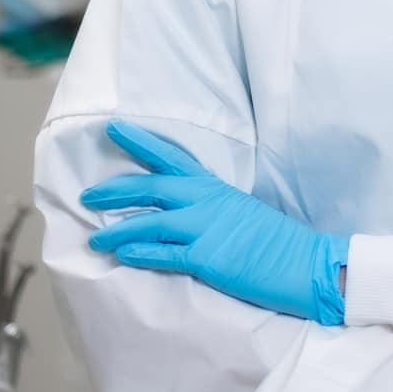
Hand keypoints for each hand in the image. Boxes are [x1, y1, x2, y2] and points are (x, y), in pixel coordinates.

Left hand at [82, 120, 349, 324]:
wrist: (306, 263)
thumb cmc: (275, 241)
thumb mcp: (241, 211)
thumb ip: (210, 207)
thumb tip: (182, 213)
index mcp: (215, 188)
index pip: (170, 157)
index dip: (139, 142)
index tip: (113, 128)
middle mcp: (206, 201)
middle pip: (150, 187)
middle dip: (115, 189)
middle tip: (86, 195)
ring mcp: (206, 228)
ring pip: (149, 223)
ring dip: (118, 229)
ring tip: (94, 240)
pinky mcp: (208, 258)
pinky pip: (164, 254)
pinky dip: (140, 254)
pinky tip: (121, 256)